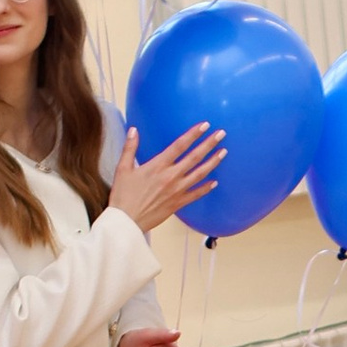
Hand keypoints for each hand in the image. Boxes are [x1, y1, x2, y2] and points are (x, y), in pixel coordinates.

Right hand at [111, 123, 225, 235]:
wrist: (127, 221)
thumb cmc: (123, 196)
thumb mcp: (123, 169)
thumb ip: (130, 147)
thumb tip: (133, 130)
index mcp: (158, 165)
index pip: (180, 145)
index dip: (193, 134)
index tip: (205, 125)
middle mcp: (171, 176)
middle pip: (194, 157)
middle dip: (209, 144)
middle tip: (221, 134)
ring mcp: (177, 191)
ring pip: (200, 174)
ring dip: (213, 162)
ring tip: (223, 152)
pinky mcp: (178, 203)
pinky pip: (196, 194)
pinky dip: (206, 188)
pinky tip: (214, 182)